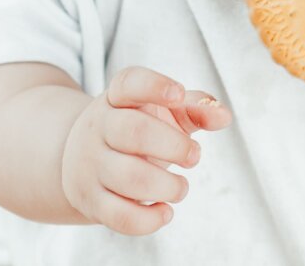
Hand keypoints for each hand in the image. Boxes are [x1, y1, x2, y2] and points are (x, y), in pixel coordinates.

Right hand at [61, 66, 232, 235]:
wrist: (81, 159)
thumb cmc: (137, 130)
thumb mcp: (162, 111)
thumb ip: (195, 107)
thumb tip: (223, 116)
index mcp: (117, 98)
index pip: (129, 83)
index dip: (154, 85)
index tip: (178, 94)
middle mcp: (98, 127)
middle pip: (134, 132)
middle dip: (174, 146)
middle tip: (194, 156)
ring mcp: (91, 165)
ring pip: (129, 178)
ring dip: (168, 186)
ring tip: (181, 187)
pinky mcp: (91, 201)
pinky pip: (120, 216)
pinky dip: (149, 220)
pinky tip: (165, 211)